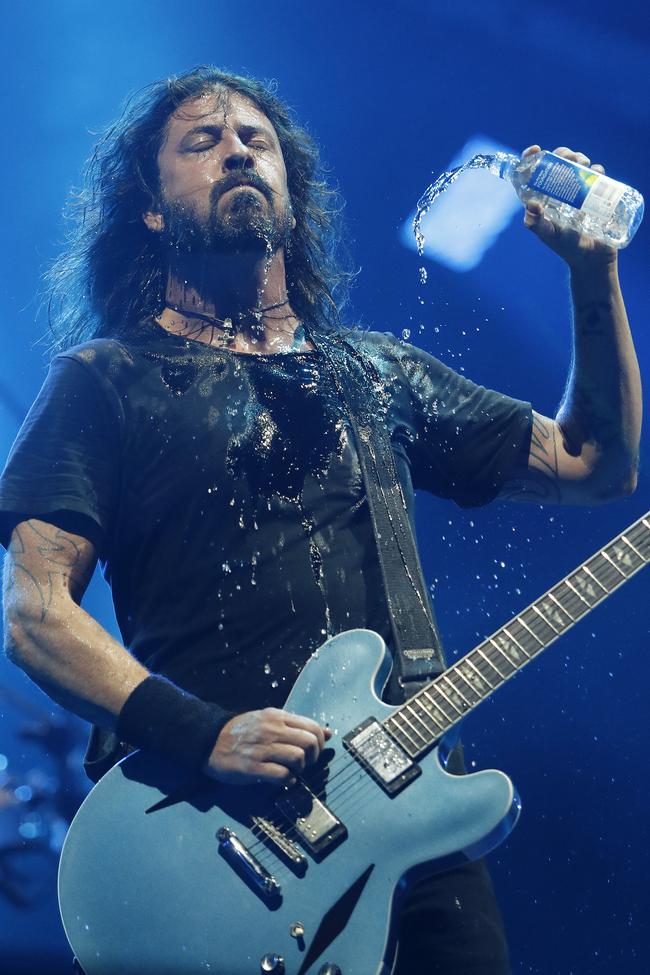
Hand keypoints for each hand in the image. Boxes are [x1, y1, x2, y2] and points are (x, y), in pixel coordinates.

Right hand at [204, 707, 332, 784]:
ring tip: (293, 771)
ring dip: (301, 768)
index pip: (313, 727)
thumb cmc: (241, 731)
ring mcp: (263, 749)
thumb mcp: (268, 720)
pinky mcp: (254, 767)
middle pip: (309, 742)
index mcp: (277, 717)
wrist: (209, 741)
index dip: (320, 742)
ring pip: (298, 758)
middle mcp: (272, 730)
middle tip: (305, 764)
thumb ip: (295, 725)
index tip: (314, 752)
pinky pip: (282, 775)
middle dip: (313, 757)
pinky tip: (283, 780)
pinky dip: (288, 780)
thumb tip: (327, 733)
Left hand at [521, 145, 617, 270]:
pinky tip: (596, 173)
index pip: (534, 173)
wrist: (591, 258)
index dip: (532, 158)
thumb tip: (530, 206)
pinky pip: (597, 174)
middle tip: (568, 157)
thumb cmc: (566, 247)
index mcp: (543, 198)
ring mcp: (578, 191)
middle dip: (562, 153)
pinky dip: (597, 169)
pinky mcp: (596, 193)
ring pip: (578, 164)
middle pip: (559, 162)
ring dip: (580, 158)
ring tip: (582, 163)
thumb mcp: (549, 234)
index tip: (536, 150)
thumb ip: (537, 223)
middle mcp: (559, 191)